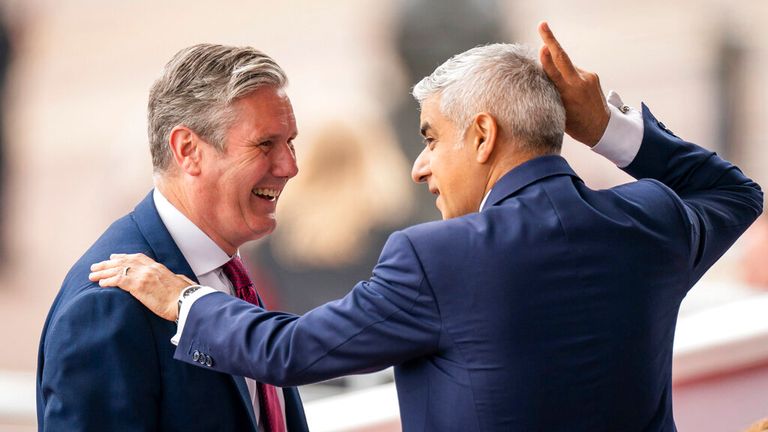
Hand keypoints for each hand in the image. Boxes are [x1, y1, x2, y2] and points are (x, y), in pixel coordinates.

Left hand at [89, 253, 193, 321]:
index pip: (137, 257)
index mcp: (158, 267)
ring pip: (118, 270)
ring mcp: (143, 275)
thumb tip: (181, 281)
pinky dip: (108, 281)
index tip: (113, 257)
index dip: (123, 256)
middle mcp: (149, 268)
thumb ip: (177, 279)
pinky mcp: (139, 285)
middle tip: (95, 266)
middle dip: (107, 264)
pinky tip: (101, 284)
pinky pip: (119, 280)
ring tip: (92, 275)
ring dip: (103, 272)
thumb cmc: (185, 297)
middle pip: (124, 261)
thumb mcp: (180, 283)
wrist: (185, 302)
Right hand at [537, 21, 609, 146]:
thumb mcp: (559, 112)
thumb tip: (543, 74)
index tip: (543, 48)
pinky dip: (568, 76)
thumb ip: (552, 93)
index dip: (547, 61)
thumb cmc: (576, 125)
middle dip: (551, 40)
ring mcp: (588, 77)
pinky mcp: (593, 75)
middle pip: (563, 58)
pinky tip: (572, 90)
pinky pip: (574, 71)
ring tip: (564, 91)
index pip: (555, 74)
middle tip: (542, 25)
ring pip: (566, 67)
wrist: (603, 128)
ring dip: (559, 70)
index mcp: (569, 95)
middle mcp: (580, 83)